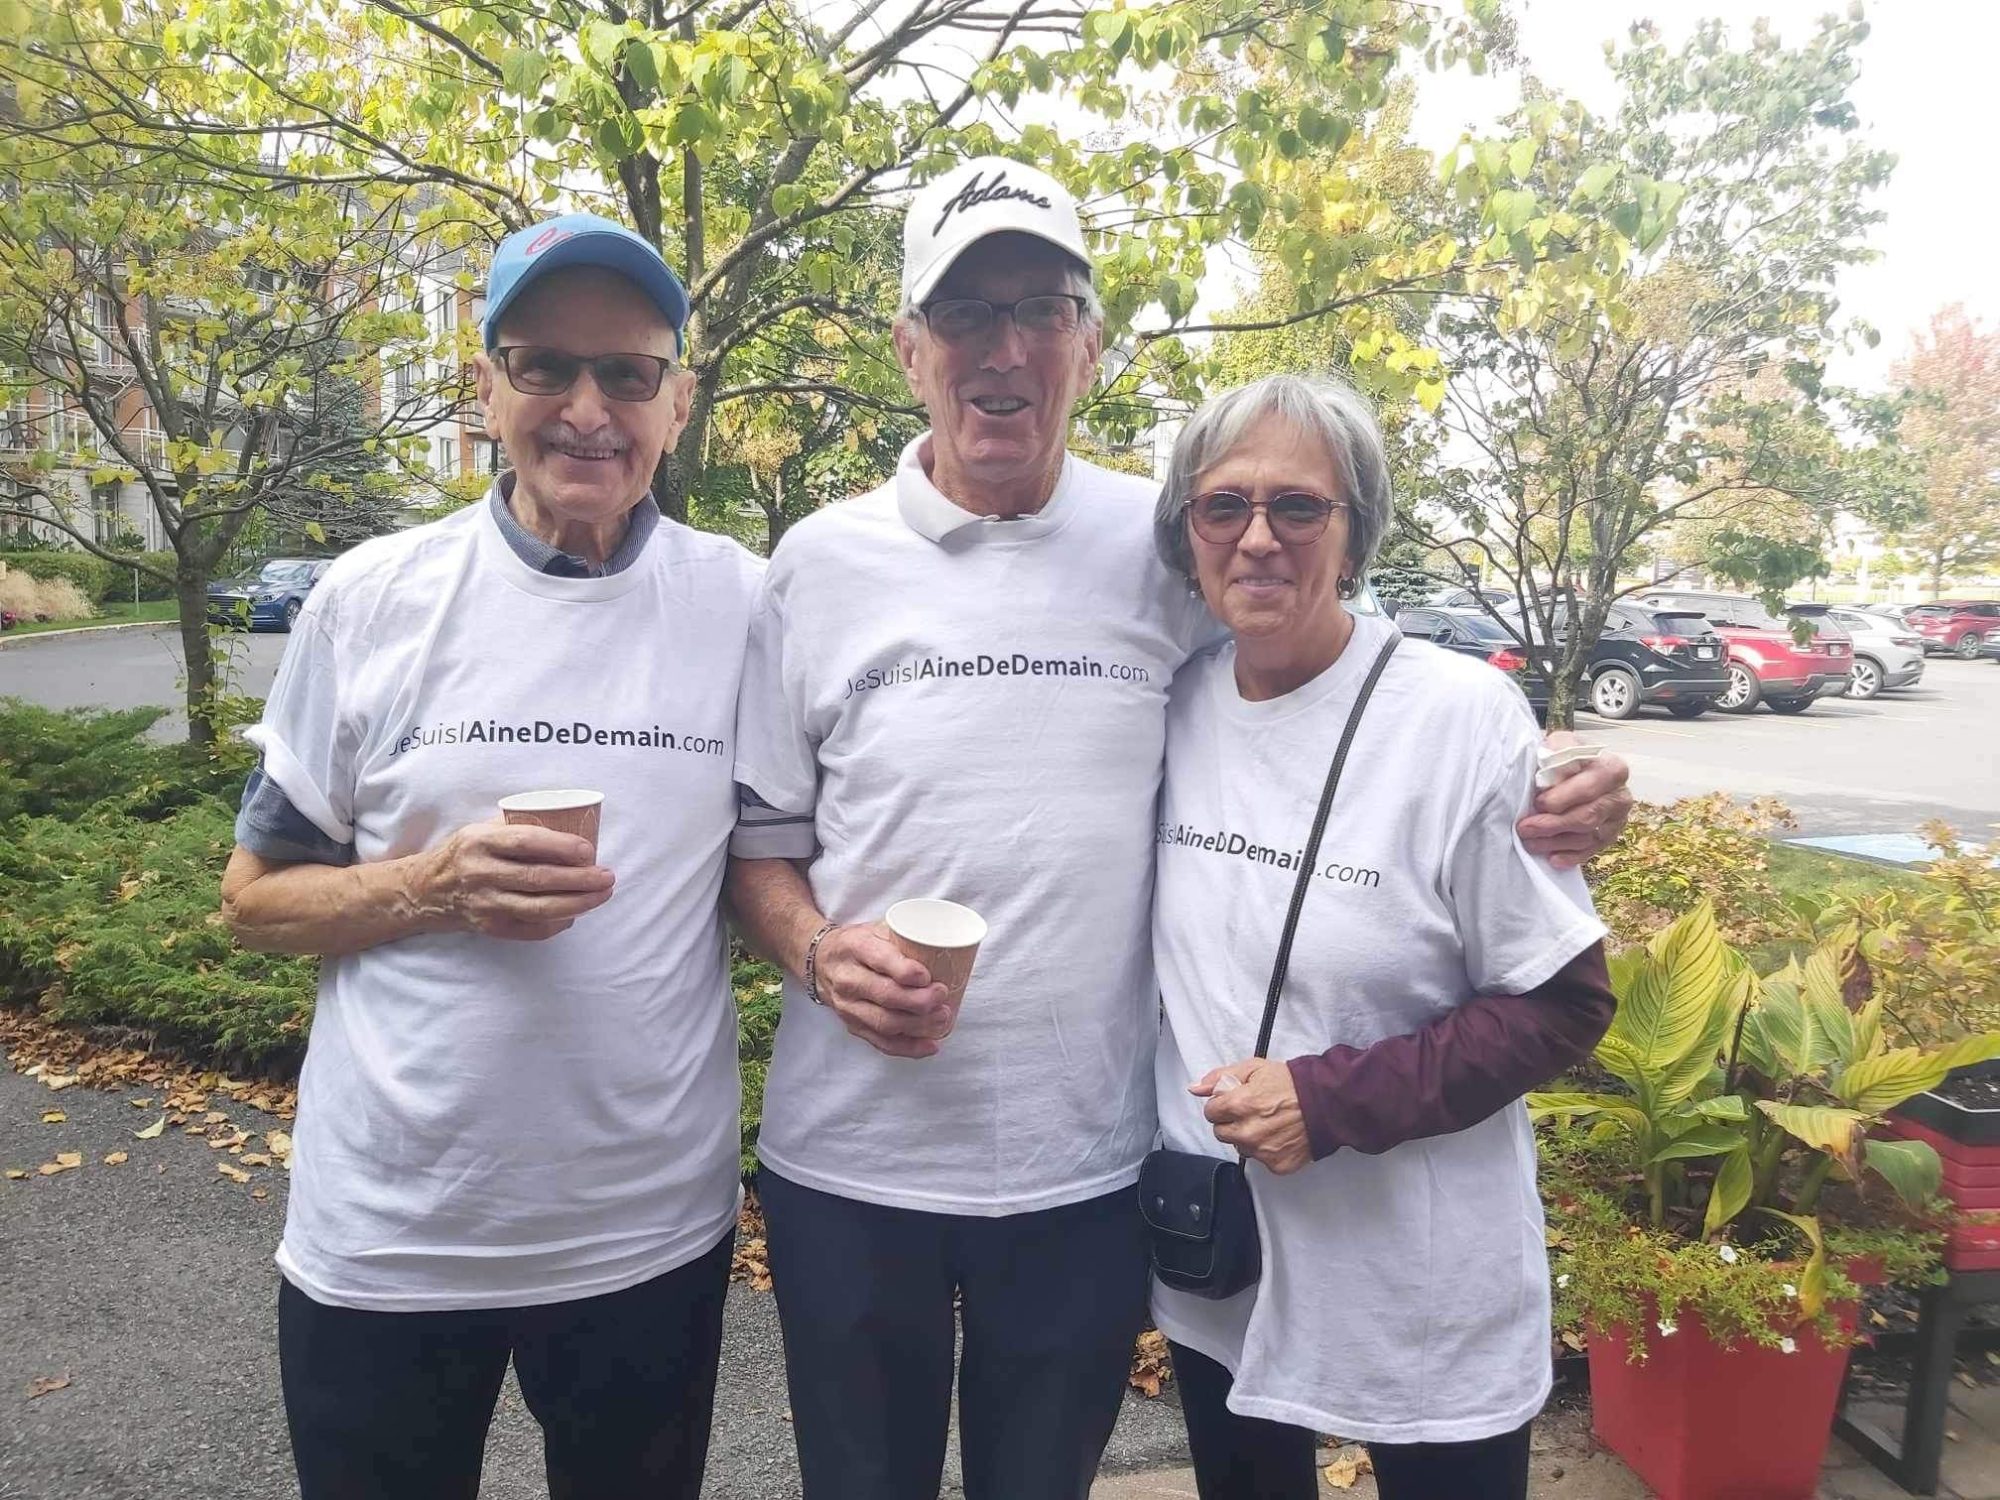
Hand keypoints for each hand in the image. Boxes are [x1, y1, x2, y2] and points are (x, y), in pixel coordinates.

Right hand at [414, 819, 614, 940]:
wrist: (424, 890)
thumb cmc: (464, 853)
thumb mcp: (480, 830)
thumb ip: (515, 825)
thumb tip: (567, 817)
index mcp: (480, 841)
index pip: (527, 842)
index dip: (562, 846)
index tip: (589, 851)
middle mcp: (480, 873)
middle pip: (539, 879)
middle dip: (580, 879)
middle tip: (607, 876)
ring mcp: (484, 904)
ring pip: (539, 908)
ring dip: (578, 903)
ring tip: (602, 894)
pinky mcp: (489, 927)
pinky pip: (531, 929)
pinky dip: (558, 923)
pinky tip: (576, 912)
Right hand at [811, 922, 953, 1059]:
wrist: (819, 961)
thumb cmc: (857, 943)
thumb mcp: (875, 928)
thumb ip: (905, 934)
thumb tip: (947, 942)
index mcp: (855, 947)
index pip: (880, 960)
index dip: (906, 971)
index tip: (928, 976)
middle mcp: (848, 978)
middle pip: (885, 995)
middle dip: (919, 1001)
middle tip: (942, 996)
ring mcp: (848, 1006)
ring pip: (884, 1022)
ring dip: (918, 1025)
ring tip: (943, 1017)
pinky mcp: (852, 1025)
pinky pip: (881, 1042)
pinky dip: (908, 1047)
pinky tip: (930, 1045)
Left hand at [1190, 1057, 1312, 1174]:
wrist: (1327, 1104)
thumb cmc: (1292, 1084)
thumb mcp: (1254, 1068)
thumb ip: (1220, 1077)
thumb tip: (1195, 1088)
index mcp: (1240, 1105)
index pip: (1210, 1112)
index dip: (1222, 1105)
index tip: (1235, 1101)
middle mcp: (1248, 1131)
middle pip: (1221, 1132)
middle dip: (1231, 1122)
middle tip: (1251, 1112)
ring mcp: (1262, 1151)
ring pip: (1240, 1147)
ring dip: (1247, 1137)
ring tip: (1267, 1123)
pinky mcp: (1276, 1165)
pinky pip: (1260, 1160)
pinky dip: (1266, 1150)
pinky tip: (1279, 1136)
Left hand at [1517, 730, 1632, 868]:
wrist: (1579, 768)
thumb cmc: (1565, 757)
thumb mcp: (1560, 744)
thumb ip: (1557, 752)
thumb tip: (1547, 770)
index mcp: (1612, 769)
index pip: (1588, 789)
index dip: (1561, 798)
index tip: (1538, 803)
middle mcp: (1621, 796)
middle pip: (1587, 817)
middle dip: (1552, 825)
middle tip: (1525, 828)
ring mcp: (1618, 819)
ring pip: (1587, 837)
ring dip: (1555, 843)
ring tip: (1530, 843)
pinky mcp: (1610, 836)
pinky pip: (1591, 851)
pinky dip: (1571, 857)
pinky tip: (1552, 859)